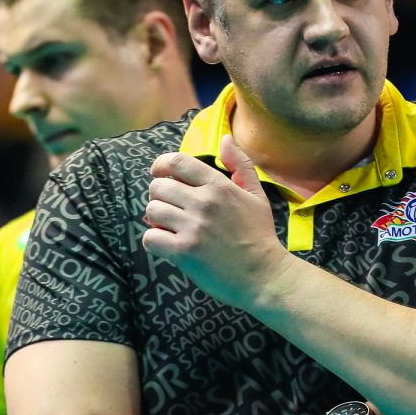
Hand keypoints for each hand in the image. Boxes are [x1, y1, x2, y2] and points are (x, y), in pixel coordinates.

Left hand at [142, 136, 292, 308]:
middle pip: (158, 187)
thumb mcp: (257, 195)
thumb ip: (241, 165)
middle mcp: (204, 203)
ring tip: (169, 227)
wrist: (265, 275)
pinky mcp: (184, 252)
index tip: (159, 174)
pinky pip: (150, 238)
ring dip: (156, 220)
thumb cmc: (260, 235)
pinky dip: (154, 241)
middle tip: (170, 209)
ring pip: (152, 211)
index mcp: (219, 185)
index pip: (177, 162)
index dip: (160, 165)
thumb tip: (226, 138)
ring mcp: (193, 227)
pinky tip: (168, 245)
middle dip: (159, 197)